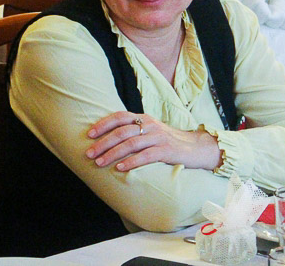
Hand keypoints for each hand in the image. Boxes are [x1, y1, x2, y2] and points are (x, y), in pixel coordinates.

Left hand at [85, 111, 221, 171]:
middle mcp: (150, 125)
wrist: (196, 148)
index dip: (103, 124)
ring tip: (100, 163)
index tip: (89, 134)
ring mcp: (159, 137)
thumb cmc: (168, 142)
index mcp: (144, 118)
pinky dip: (131, 162)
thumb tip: (107, 139)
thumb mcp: (151, 132)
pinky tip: (120, 168)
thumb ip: (134, 131)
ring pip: (131, 143)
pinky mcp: (167, 150)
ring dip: (113, 153)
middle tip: (89, 154)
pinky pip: (146, 155)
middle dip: (103, 143)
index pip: (120, 116)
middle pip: (122, 131)